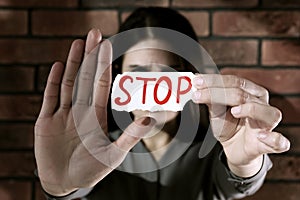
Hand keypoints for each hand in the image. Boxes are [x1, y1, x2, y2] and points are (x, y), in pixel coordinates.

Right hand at [34, 29, 154, 195]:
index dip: (104, 65)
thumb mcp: (114, 154)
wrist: (65, 183)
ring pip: (69, 83)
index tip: (107, 46)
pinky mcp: (45, 121)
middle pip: (86, 77)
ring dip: (73, 63)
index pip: (101, 84)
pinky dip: (53, 82)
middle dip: (90, 56)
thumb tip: (150, 119)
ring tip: (78, 43)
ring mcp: (63, 114)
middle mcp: (80, 111)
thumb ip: (130, 136)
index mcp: (96, 116)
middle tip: (94, 33)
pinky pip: (50, 98)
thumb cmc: (91, 170)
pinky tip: (58, 66)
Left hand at [192, 74, 289, 176]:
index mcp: (251, 93)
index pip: (235, 81)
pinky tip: (261, 136)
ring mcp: (268, 124)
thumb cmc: (228, 126)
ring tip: (234, 111)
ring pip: (266, 112)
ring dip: (251, 109)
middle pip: (243, 94)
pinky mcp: (270, 144)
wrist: (234, 149)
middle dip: (218, 93)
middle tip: (198, 94)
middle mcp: (262, 104)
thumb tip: (197, 84)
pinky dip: (274, 138)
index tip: (196, 81)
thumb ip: (211, 99)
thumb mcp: (216, 112)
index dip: (214, 81)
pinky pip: (280, 142)